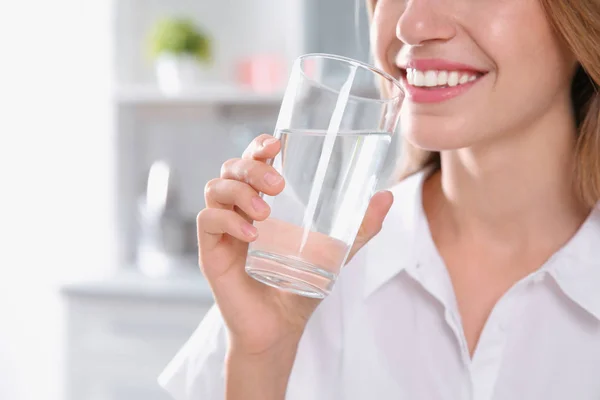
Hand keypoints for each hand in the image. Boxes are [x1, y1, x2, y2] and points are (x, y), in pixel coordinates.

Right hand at [198, 133, 393, 355]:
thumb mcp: (335, 251)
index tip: (276, 144)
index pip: (252, 161)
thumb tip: (386, 196)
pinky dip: (228, 221)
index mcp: (263, 201)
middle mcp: (239, 209)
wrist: (280, 326)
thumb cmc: (300, 286)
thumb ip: (359, 227)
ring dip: (241, 193)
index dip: (258, 146)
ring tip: (266, 214)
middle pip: (231, 167)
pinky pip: (207, 221)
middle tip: (278, 185)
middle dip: (252, 167)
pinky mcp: (211, 251)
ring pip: (216, 188)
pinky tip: (252, 235)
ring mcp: (223, 229)